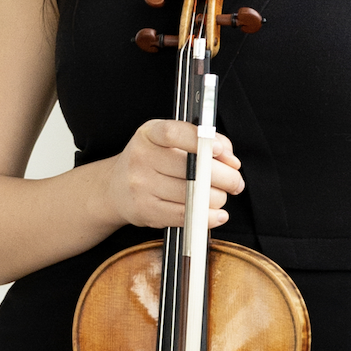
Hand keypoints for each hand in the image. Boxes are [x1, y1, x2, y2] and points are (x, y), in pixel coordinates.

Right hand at [98, 119, 243, 229]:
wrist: (114, 188)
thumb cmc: (150, 161)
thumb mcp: (168, 141)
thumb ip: (201, 141)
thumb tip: (230, 159)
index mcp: (149, 134)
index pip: (174, 133)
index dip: (199, 140)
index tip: (221, 150)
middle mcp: (141, 157)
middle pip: (190, 168)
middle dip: (224, 177)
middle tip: (236, 181)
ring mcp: (141, 185)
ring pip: (191, 194)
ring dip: (216, 198)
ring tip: (221, 196)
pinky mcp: (145, 210)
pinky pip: (183, 216)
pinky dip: (206, 217)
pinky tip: (217, 214)